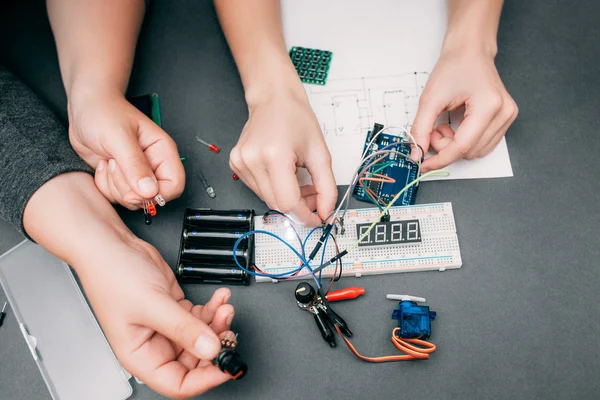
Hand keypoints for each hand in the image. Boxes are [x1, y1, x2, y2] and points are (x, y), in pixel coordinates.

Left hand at [67, 90, 184, 208]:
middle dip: (128, 189)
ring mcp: (136, 174)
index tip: (134, 187)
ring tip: (109, 161)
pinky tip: (103, 166)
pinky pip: (116, 197)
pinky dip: (104, 186)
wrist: (85, 108)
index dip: (156, 193)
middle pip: (152, 197)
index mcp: (162, 152)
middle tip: (115, 165)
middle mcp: (153, 165)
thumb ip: (135, 165)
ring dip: (114, 186)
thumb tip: (150, 191)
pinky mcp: (121, 179)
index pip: (174, 185)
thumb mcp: (119, 137)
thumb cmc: (104, 113)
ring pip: (133, 200)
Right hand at [75, 237, 233, 398]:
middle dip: (215, 345)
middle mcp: (154, 344)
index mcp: (141, 355)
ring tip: (224, 307)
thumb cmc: (113, 276)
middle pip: (195, 360)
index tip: (226, 365)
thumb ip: (184, 328)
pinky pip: (201, 316)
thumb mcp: (153, 305)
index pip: (178, 383)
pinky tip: (219, 298)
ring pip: (201, 336)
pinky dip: (213, 309)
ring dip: (217, 323)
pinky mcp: (175, 308)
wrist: (111, 245)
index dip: (205, 379)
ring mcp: (166, 326)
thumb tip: (211, 349)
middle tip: (229, 331)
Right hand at [229, 93, 336, 226]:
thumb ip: (327, 186)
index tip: (317, 218)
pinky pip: (259, 189)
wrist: (273, 99)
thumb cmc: (295, 118)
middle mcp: (253, 160)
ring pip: (268, 199)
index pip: (288, 202)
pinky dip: (275, 189)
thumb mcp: (320, 152)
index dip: (305, 215)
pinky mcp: (236, 164)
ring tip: (300, 181)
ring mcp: (241, 163)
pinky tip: (284, 176)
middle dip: (299, 206)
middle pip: (277, 204)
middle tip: (314, 195)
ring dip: (287, 198)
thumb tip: (326, 212)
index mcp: (274, 155)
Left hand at [411, 48, 517, 170]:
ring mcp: (507, 116)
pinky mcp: (505, 119)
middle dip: (446, 146)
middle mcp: (504, 113)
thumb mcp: (430, 98)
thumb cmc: (454, 66)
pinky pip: (482, 144)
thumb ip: (420, 128)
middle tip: (434, 128)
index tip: (424, 164)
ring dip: (455, 145)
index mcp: (489, 105)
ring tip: (445, 124)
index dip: (441, 158)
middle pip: (469, 151)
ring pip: (476, 151)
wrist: (469, 51)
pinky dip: (465, 141)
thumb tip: (416, 153)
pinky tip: (457, 126)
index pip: (463, 146)